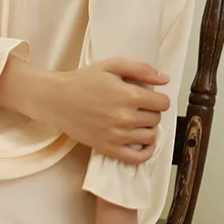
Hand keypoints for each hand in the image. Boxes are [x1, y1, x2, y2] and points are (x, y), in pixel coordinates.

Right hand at [34, 57, 170, 164]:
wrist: (58, 99)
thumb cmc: (84, 80)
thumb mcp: (112, 65)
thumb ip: (141, 69)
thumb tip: (165, 79)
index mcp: (128, 95)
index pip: (162, 103)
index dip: (159, 98)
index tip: (150, 96)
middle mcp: (125, 118)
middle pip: (156, 119)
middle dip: (151, 111)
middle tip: (139, 106)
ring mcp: (117, 136)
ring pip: (150, 137)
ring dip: (148, 128)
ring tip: (137, 120)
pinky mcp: (108, 149)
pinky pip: (137, 158)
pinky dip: (146, 152)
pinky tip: (143, 143)